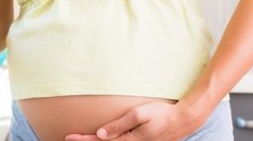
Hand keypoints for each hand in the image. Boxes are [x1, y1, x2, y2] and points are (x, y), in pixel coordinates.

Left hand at [64, 101, 198, 140]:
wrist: (183, 120)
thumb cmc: (161, 114)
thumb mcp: (139, 115)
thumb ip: (119, 125)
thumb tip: (100, 134)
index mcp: (129, 140)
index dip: (84, 140)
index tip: (69, 137)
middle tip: (69, 137)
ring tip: (83, 138)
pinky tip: (104, 139)